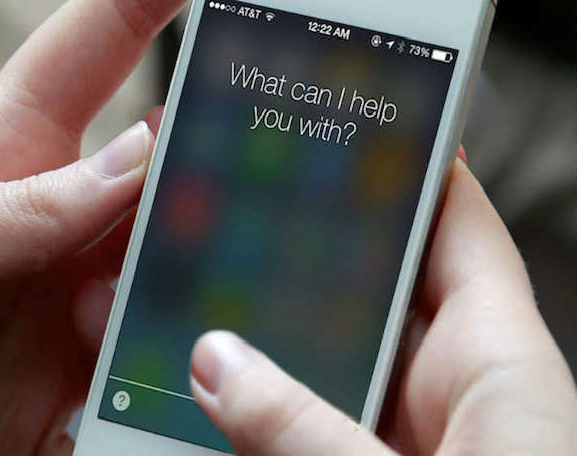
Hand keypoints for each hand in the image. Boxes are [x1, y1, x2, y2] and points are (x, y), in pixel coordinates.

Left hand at [0, 0, 183, 453]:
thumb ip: (8, 214)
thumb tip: (132, 160)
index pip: (81, 59)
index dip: (140, 6)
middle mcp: (38, 228)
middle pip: (150, 173)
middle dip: (200, 167)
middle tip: (235, 178)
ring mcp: (58, 305)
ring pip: (159, 272)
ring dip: (170, 287)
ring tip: (120, 316)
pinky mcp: (64, 383)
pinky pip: (138, 368)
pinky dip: (157, 373)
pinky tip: (142, 383)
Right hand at [190, 157, 576, 454]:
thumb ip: (308, 430)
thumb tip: (216, 365)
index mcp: (498, 362)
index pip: (460, 227)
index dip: (413, 167)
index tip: (349, 123)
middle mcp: (458, 388)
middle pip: (381, 287)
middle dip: (311, 253)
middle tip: (236, 214)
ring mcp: (416, 430)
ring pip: (340, 359)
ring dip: (280, 343)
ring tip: (207, 311)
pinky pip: (319, 415)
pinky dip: (277, 404)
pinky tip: (225, 396)